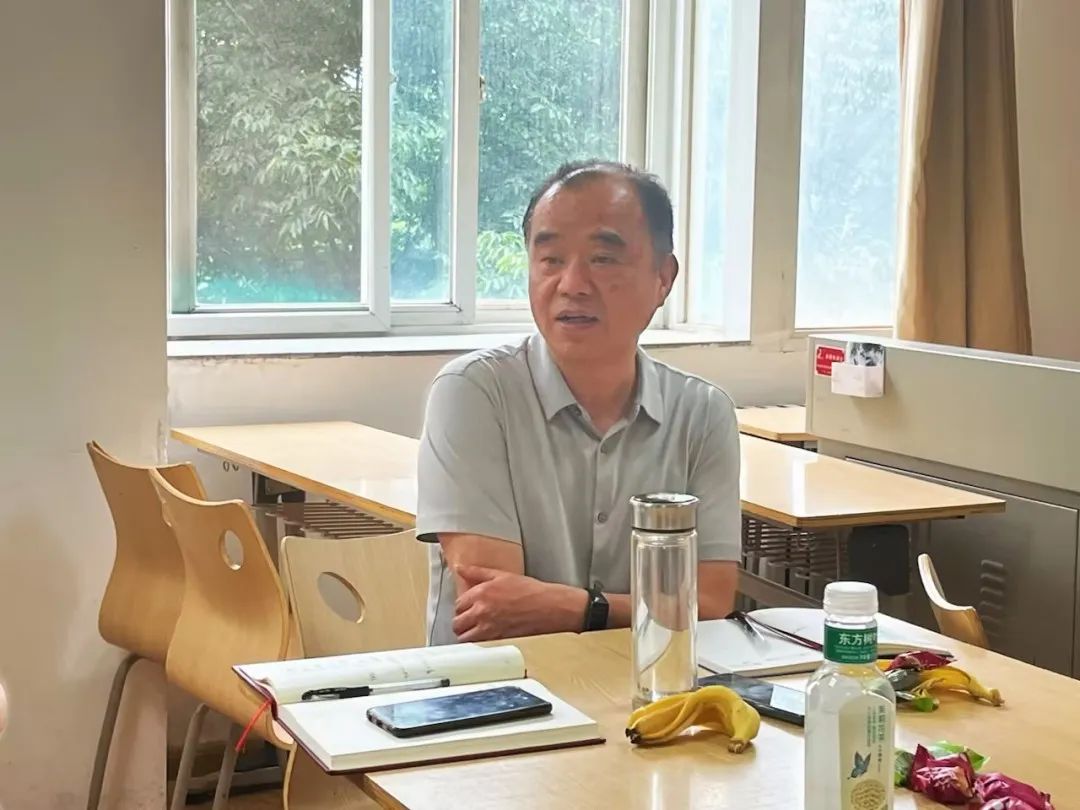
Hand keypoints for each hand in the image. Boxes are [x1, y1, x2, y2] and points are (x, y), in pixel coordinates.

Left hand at [452, 565, 587, 641]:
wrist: (550, 607)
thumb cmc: (531, 591)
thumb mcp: (502, 575)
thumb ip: (477, 572)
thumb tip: (460, 569)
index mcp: (481, 593)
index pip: (457, 604)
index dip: (463, 607)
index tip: (468, 608)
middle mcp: (482, 611)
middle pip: (457, 623)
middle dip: (461, 622)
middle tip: (469, 621)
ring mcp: (489, 628)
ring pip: (464, 638)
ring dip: (467, 635)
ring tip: (475, 631)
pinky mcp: (498, 641)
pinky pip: (478, 647)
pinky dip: (478, 645)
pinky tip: (485, 638)